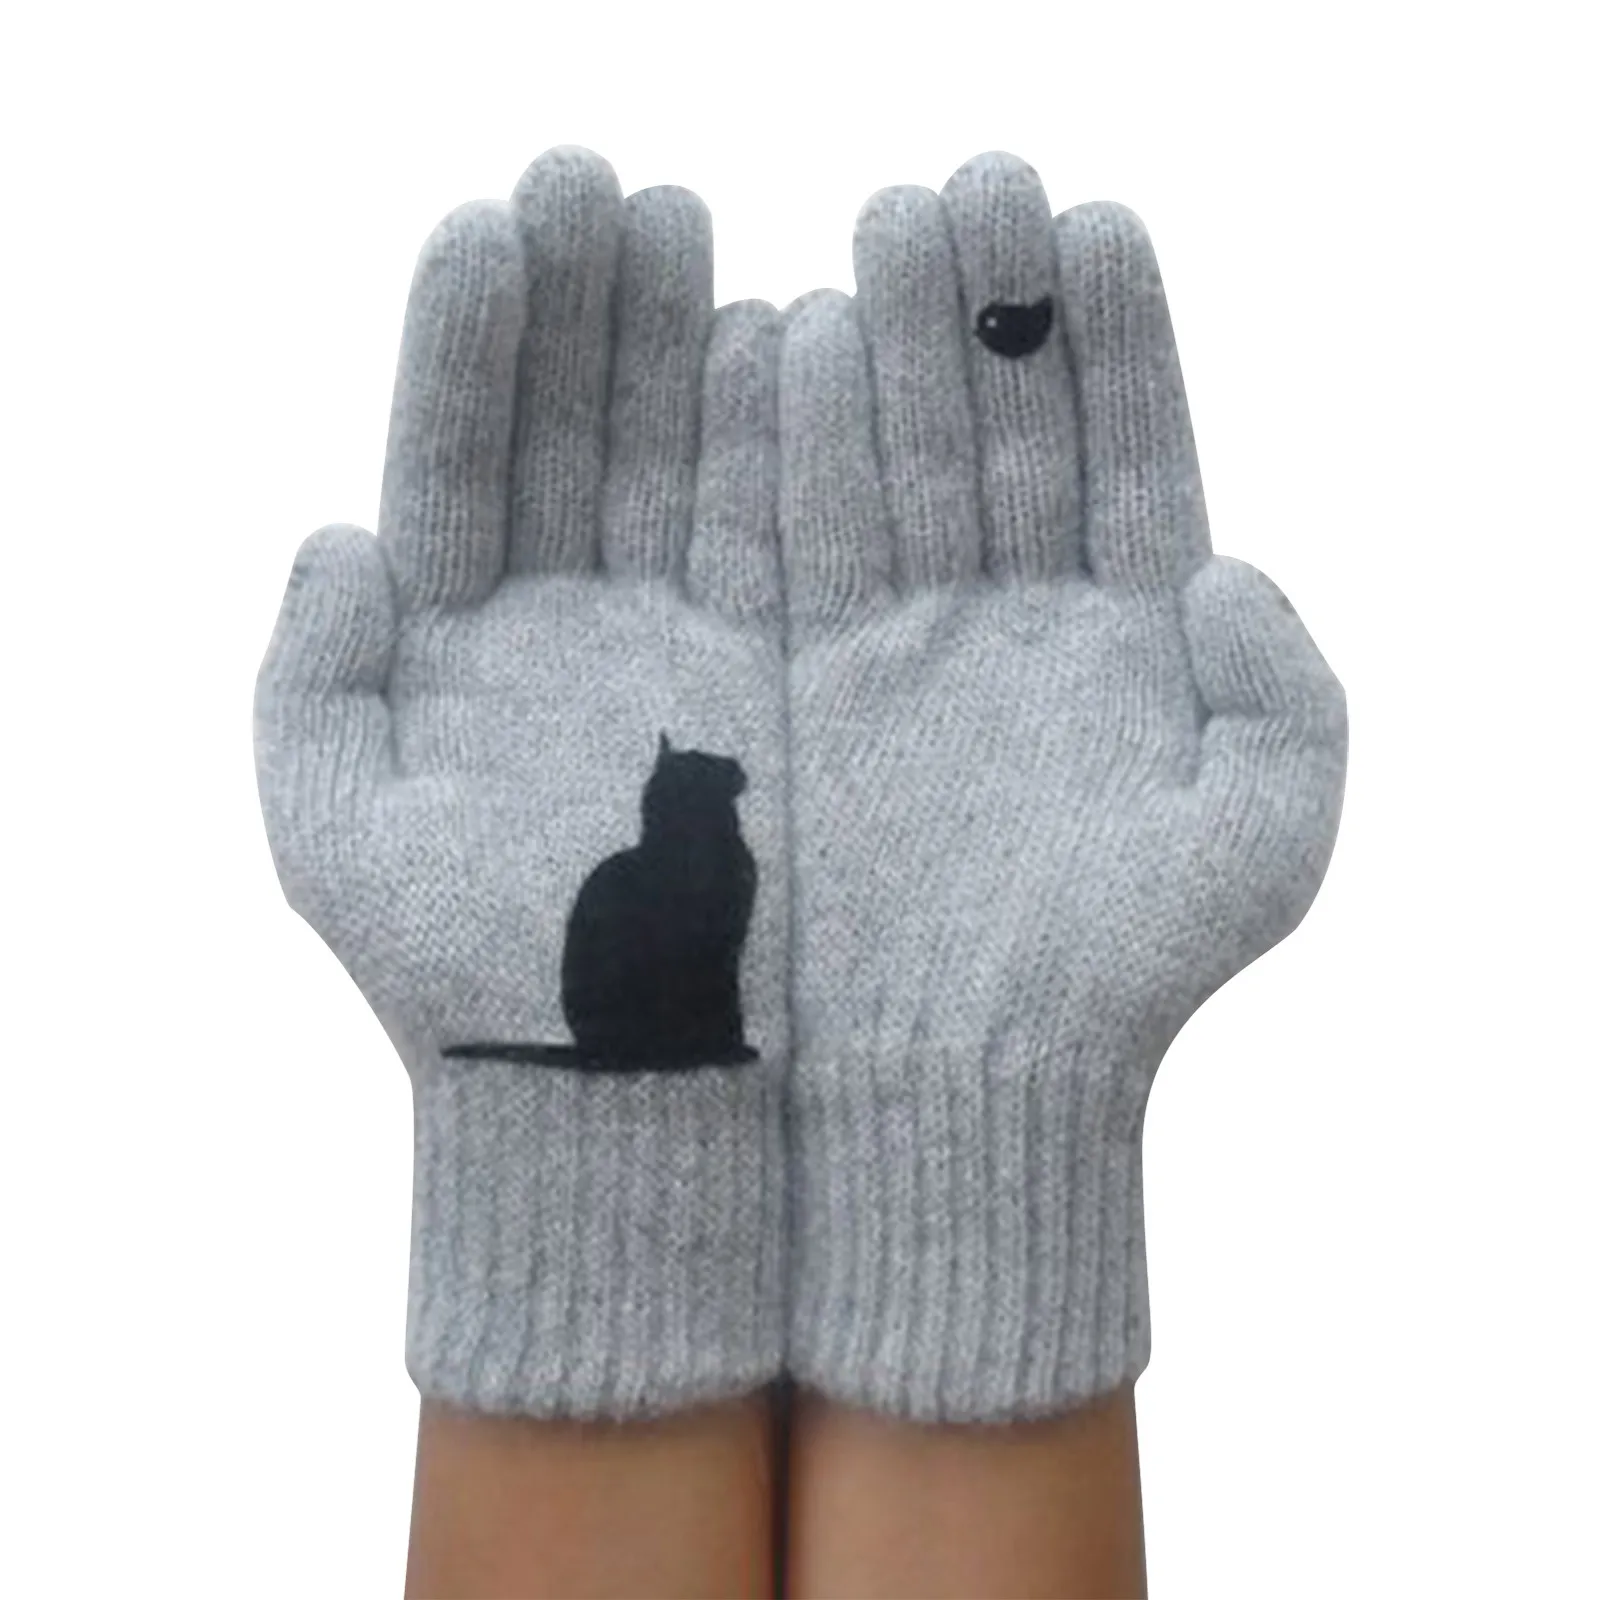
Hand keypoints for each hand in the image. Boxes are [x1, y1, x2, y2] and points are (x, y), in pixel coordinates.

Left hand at [256, 148, 787, 1417]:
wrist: (650, 1100)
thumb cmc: (485, 994)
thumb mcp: (345, 848)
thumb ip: (313, 688)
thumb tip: (333, 538)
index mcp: (460, 654)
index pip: (456, 459)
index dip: (468, 340)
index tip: (497, 222)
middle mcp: (573, 634)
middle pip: (571, 435)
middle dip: (585, 308)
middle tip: (604, 182)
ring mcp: (686, 648)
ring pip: (683, 470)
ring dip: (687, 348)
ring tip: (693, 227)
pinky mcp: (788, 684)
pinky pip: (785, 547)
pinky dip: (784, 454)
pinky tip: (789, 338)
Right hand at [779, 152, 1346, 1420]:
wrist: (947, 1086)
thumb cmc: (1111, 985)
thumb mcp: (1257, 845)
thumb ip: (1288, 696)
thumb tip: (1233, 568)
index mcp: (1125, 644)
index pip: (1124, 455)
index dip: (1113, 341)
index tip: (1091, 221)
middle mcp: (1010, 627)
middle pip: (996, 434)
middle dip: (985, 313)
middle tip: (966, 186)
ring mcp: (900, 647)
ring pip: (891, 467)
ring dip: (885, 352)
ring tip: (882, 230)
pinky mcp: (797, 689)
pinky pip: (791, 546)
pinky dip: (785, 454)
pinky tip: (776, 341)